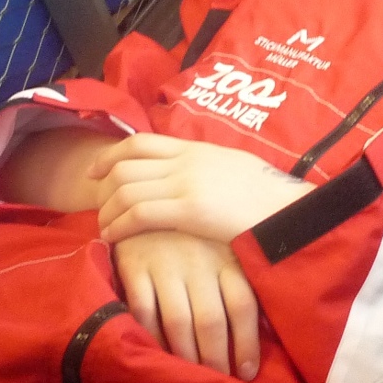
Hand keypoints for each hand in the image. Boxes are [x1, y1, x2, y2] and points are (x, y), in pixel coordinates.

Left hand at [92, 133, 314, 242]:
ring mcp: (185, 184)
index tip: (96, 172)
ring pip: (126, 190)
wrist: (287, 206)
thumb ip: (206, 167)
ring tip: (104, 228)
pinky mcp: (188, 210)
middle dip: (103, 189)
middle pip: (125, 167)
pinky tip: (113, 238)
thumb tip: (191, 175)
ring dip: (107, 211)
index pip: (140, 143)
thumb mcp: (232, 166)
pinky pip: (138, 214)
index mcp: (196, 149)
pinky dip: (118, 226)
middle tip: (98, 208)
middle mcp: (185, 162)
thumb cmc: (267, 194)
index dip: (110, 156)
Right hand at [114, 231, 260, 378]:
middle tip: (218, 381)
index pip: (242, 304)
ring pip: (178, 320)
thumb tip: (269, 327)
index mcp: (226, 256)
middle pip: (211, 319)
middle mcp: (199, 261)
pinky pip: (144, 310)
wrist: (145, 198)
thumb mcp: (223, 248)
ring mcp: (166, 263)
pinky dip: (151, 336)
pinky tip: (159, 353)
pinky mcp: (135, 266)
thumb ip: (240, 282)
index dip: (246, 342)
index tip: (247, 371)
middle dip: (216, 357)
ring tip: (192, 375)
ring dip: (186, 354)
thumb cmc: (193, 233)